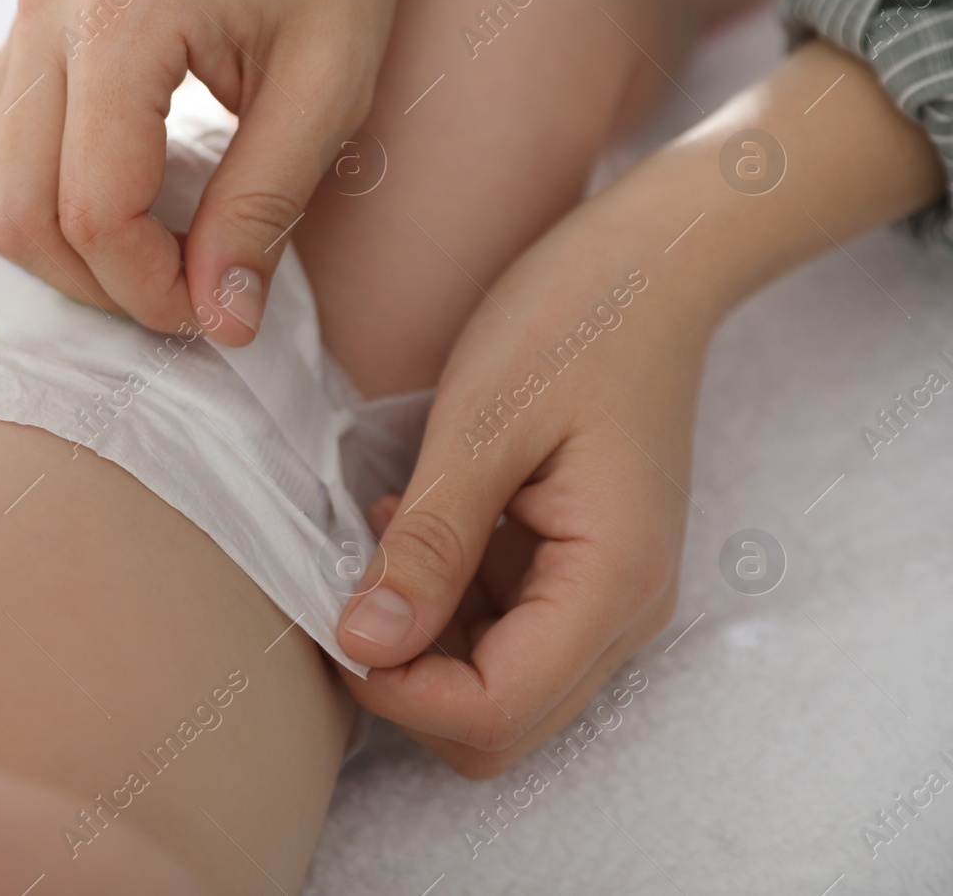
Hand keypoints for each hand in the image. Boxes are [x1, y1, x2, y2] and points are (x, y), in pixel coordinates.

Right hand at [0, 0, 419, 344]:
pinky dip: (4, 190)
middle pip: (17, 213)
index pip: (94, 211)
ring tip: (140, 253)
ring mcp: (18, 16)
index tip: (215, 311)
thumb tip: (221, 319)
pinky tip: (73, 202)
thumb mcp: (328, 88)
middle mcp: (43, 15)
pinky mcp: (17, 26)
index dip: (149, 289)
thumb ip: (264, 208)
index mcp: (120, 21)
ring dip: (51, 250)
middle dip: (97, 285)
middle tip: (183, 294)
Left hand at [333, 37, 946, 776]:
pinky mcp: (583, 569)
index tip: (334, 624)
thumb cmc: (571, 320)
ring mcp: (608, 594)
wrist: (651, 261)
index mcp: (612, 583)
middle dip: (408, 682)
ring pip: (497, 685)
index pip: (495, 713)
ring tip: (385, 538)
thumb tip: (365, 646)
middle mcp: (624, 612)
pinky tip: (416, 527)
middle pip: (499, 723)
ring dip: (422, 639)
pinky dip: (446, 602)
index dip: (400, 693)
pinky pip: (504, 629)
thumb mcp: (483, 425)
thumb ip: (430, 545)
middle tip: (344, 591)